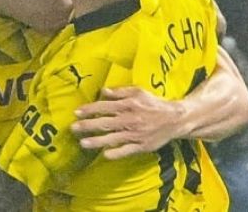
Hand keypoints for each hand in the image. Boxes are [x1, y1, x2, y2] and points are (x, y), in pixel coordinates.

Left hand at [71, 86, 187, 158]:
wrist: (175, 118)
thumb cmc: (154, 103)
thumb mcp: (138, 92)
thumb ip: (120, 92)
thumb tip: (103, 91)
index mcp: (128, 105)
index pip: (104, 107)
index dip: (89, 110)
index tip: (76, 112)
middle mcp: (129, 119)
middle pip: (105, 123)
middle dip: (87, 126)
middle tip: (73, 128)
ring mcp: (135, 134)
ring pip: (112, 138)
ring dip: (96, 141)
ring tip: (83, 143)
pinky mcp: (142, 146)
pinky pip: (127, 150)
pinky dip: (116, 153)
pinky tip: (104, 155)